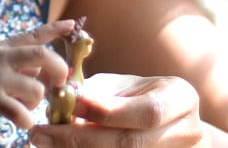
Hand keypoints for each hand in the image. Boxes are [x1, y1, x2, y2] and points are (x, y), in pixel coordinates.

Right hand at [0, 20, 73, 129]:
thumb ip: (13, 57)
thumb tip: (41, 65)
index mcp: (4, 48)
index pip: (33, 35)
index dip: (54, 29)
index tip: (72, 24)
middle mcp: (2, 59)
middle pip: (42, 56)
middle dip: (59, 69)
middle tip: (59, 83)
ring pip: (36, 89)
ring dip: (38, 102)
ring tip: (26, 107)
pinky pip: (18, 112)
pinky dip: (26, 120)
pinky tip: (24, 122)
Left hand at [29, 73, 207, 146]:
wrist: (176, 126)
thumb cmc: (144, 97)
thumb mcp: (128, 85)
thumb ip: (100, 91)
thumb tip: (64, 97)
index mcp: (180, 98)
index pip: (146, 111)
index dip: (107, 111)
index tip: (71, 105)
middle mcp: (186, 131)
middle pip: (130, 144)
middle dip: (81, 139)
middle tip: (42, 134)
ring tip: (46, 143)